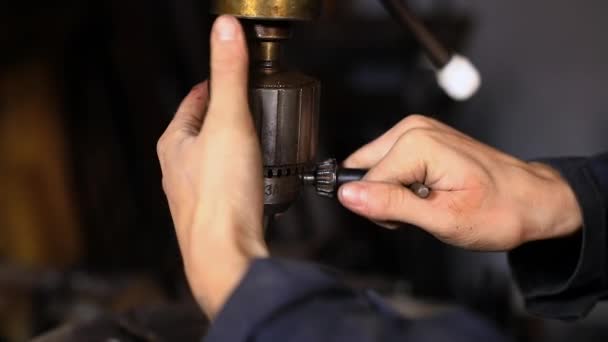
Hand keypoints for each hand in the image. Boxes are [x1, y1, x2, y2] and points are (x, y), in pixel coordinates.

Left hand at [157, 16, 267, 317]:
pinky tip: (257, 178)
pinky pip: (227, 185)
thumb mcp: (229, 122)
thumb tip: (225, 31)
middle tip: (249, 105)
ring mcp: (195, 194)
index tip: (229, 76)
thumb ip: (229, 74)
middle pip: (202, 129)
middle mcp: (179, 169)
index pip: (194, 100)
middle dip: (225, 114)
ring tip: (257, 138)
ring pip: (214, 159)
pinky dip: (241, 174)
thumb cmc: (221, 198)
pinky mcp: (214, 214)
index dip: (213, 84)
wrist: (226, 256)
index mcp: (176, 142)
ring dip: (234, 146)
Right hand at [338, 115, 582, 250]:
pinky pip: (388, 163)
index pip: (365, 182)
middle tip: (420, 210)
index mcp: (417, 143)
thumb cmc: (500, 210)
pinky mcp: (419, 137)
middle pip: (365, 170)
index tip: (409, 219)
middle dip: (383, 198)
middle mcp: (413, 129)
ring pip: (374, 168)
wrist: (531, 200)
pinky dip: (401, 184)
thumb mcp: (443, 219)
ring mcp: (417, 130)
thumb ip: (391, 206)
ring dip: (391, 193)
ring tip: (427, 202)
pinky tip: (427, 191)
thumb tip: (350, 196)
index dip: (382, 210)